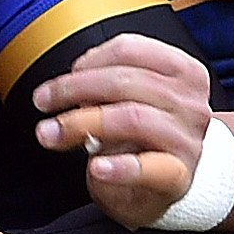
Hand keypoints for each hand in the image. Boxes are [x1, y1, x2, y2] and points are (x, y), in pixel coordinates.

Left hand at [30, 33, 210, 227]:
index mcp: (183, 72)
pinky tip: (96, 167)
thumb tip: (63, 86)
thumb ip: (103, 82)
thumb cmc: (145, 135)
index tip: (63, 75)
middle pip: (125, 82)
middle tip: (43, 101)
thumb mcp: (130, 98)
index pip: (131, 50)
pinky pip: (149, 168)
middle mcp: (190, 103)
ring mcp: (187, 140)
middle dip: (74, 89)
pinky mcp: (179, 176)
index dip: (89, 59)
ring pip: (131, 119)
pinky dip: (119, 167)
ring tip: (52, 133)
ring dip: (81, 123)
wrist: (168, 183)